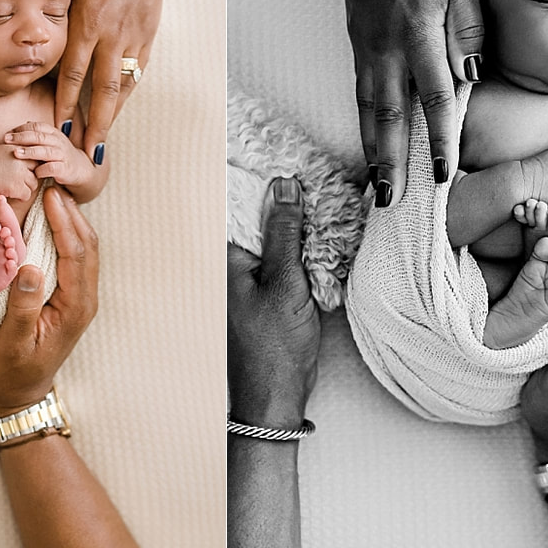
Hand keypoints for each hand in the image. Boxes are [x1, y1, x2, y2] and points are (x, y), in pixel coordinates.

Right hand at [0, 143, 38, 200]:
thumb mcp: (3, 149)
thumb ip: (17, 149)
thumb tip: (30, 149)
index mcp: (19, 148)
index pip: (36, 156)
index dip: (32, 164)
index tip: (27, 169)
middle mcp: (22, 159)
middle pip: (38, 170)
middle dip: (31, 176)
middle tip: (21, 179)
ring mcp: (20, 173)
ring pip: (34, 184)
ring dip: (26, 187)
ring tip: (15, 186)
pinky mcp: (16, 187)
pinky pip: (27, 194)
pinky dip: (20, 196)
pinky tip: (11, 193)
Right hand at [0, 186, 97, 416]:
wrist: (19, 394)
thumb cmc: (9, 371)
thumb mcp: (9, 344)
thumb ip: (21, 308)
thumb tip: (30, 268)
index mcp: (74, 308)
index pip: (77, 255)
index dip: (65, 222)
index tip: (52, 195)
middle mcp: (83, 299)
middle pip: (87, 246)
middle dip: (72, 213)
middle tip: (53, 182)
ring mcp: (79, 297)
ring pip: (84, 249)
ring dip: (70, 220)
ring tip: (52, 192)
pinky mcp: (70, 295)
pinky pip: (74, 257)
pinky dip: (65, 233)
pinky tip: (49, 219)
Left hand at [6, 122, 94, 186]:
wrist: (81, 169)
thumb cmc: (60, 155)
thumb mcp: (51, 141)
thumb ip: (39, 133)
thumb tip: (24, 123)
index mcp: (54, 133)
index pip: (37, 126)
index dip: (22, 128)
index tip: (8, 133)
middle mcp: (59, 142)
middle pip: (39, 136)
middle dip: (21, 137)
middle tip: (6, 139)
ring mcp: (63, 155)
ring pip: (45, 151)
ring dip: (29, 152)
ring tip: (15, 153)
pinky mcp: (65, 169)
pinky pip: (52, 168)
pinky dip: (42, 170)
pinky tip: (33, 173)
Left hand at [55, 0, 163, 160]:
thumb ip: (61, 13)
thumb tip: (45, 37)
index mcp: (86, 21)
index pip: (72, 72)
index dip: (63, 101)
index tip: (57, 125)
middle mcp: (110, 35)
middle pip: (100, 90)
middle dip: (92, 123)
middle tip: (84, 150)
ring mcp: (132, 38)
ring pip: (121, 86)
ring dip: (111, 116)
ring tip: (103, 139)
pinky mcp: (148, 37)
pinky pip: (136, 72)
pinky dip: (127, 93)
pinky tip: (119, 108)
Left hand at [227, 177, 319, 427]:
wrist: (275, 398)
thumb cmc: (274, 347)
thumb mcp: (286, 282)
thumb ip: (285, 233)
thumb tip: (285, 185)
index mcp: (226, 257)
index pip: (238, 200)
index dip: (259, 174)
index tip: (281, 149)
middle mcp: (231, 263)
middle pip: (256, 214)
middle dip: (282, 193)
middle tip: (311, 167)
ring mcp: (249, 277)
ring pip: (272, 234)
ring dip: (295, 217)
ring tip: (321, 191)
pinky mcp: (267, 291)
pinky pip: (281, 254)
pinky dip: (299, 242)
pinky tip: (319, 230)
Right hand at [344, 0, 483, 206]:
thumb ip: (469, 29)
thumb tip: (469, 77)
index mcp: (419, 33)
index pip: (433, 97)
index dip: (438, 138)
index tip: (443, 171)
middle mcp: (387, 49)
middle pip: (388, 117)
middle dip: (391, 162)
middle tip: (391, 199)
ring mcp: (367, 49)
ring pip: (367, 110)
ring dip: (372, 151)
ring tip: (376, 184)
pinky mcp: (357, 46)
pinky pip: (360, 93)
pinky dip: (363, 125)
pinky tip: (368, 143)